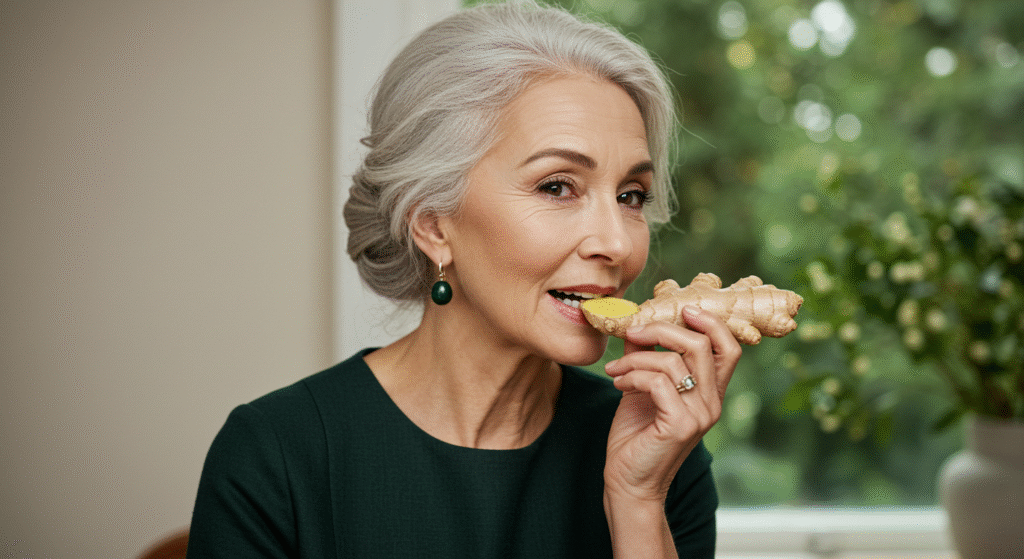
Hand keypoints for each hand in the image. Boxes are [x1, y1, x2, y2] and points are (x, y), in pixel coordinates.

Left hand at [602, 305, 741, 503]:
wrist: (628, 482)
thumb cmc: (636, 437)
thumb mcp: (643, 388)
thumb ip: (646, 357)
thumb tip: (636, 323)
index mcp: (710, 392)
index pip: (729, 348)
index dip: (710, 322)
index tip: (683, 308)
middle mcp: (713, 403)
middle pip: (701, 345)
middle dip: (662, 329)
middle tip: (633, 332)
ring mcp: (700, 415)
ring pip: (673, 361)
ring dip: (635, 357)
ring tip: (615, 370)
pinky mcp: (681, 425)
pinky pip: (657, 381)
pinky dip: (632, 375)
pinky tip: (617, 384)